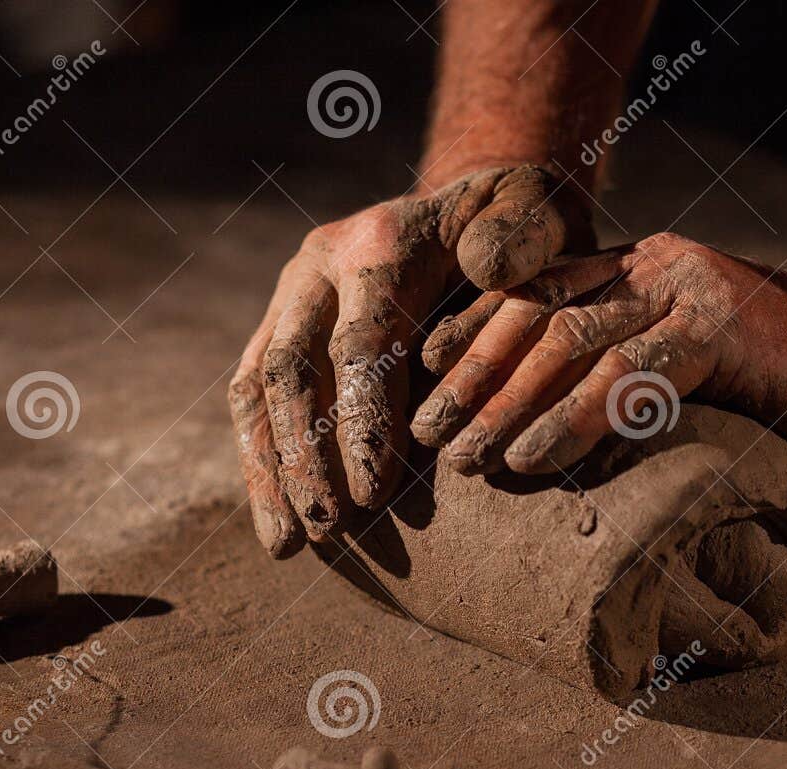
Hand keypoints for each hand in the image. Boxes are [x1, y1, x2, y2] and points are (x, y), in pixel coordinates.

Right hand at [229, 165, 591, 556]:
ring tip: (290, 544)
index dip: (363, 420)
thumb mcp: (533, 212)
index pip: (360, 342)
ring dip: (270, 471)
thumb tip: (488, 269)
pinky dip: (262, 463)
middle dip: (307, 456)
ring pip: (257, 388)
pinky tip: (280, 524)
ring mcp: (291, 296)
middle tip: (329, 527)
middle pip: (293, 369)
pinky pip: (253, 398)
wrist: (468, 204)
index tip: (375, 492)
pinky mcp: (279, 326)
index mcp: (377, 243)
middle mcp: (317, 265)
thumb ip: (520, 235)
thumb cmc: (514, 224)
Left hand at [411, 232, 786, 476]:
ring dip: (507, 406)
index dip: (470, 336)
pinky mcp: (718, 325)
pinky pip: (627, 375)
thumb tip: (548, 437)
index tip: (423, 384)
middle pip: (534, 317)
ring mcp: (685, 288)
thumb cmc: (784, 386)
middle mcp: (653, 266)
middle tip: (428, 438)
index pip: (532, 294)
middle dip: (472, 380)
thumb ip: (628, 378)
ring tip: (467, 461)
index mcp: (639, 269)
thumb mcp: (688, 373)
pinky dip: (573, 421)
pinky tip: (535, 460)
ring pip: (567, 343)